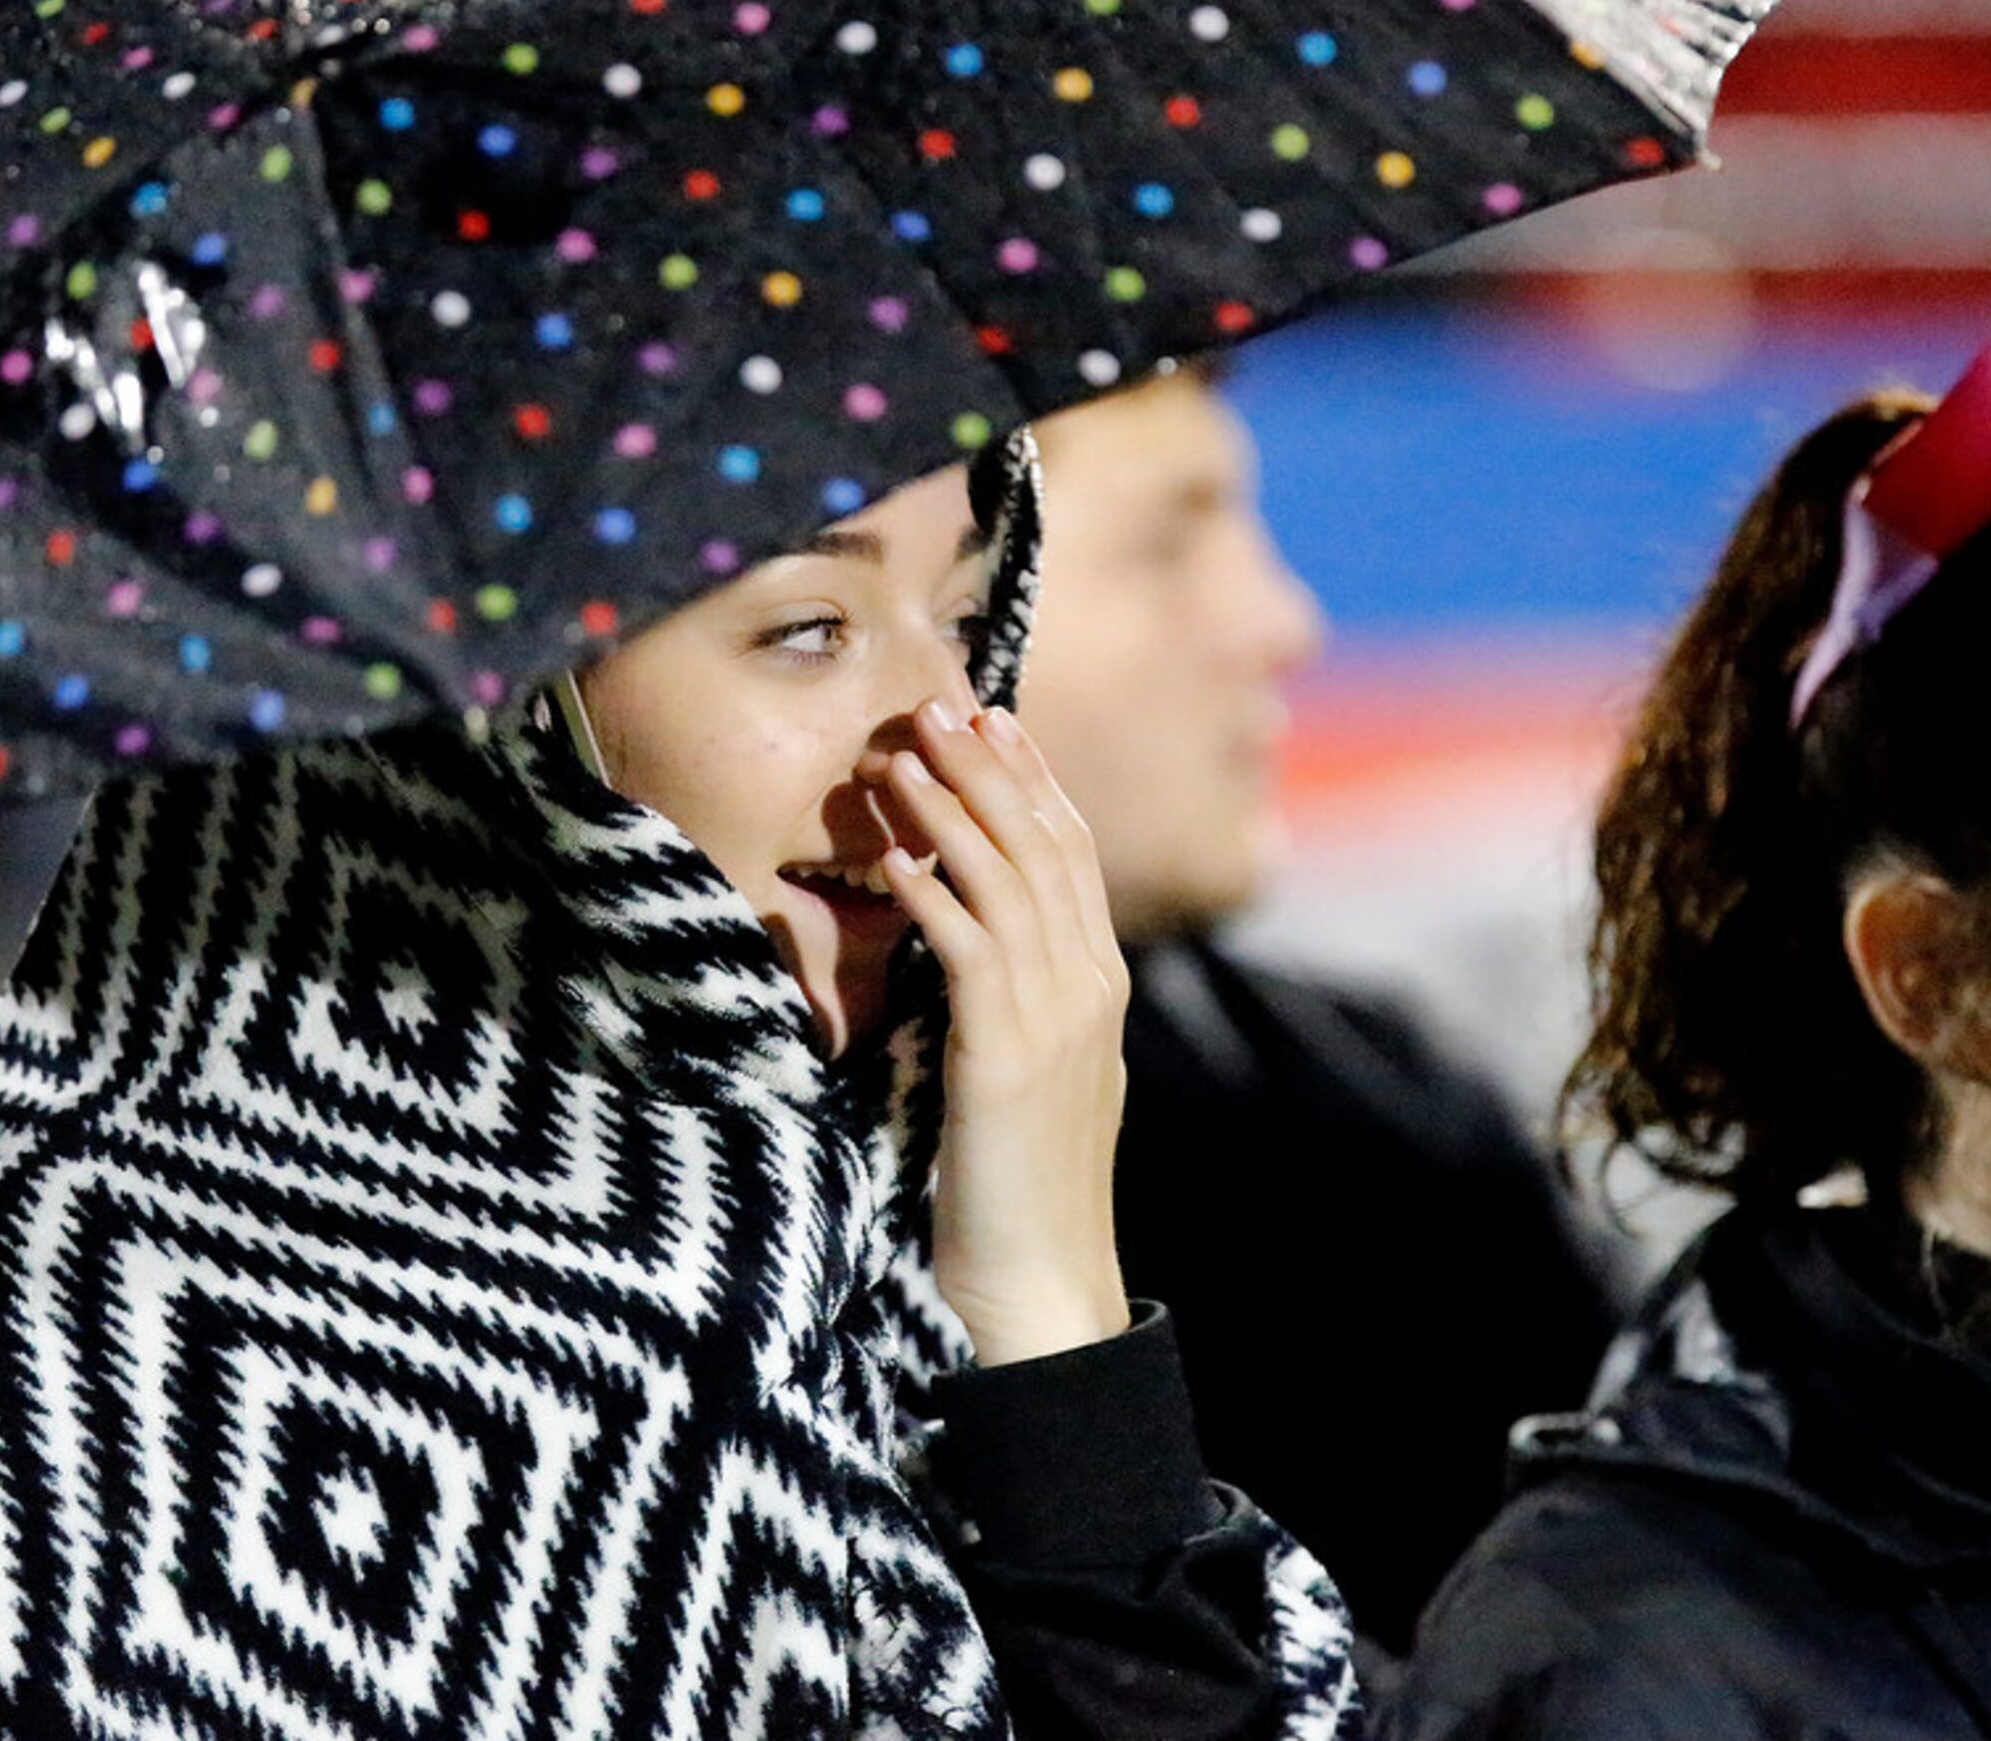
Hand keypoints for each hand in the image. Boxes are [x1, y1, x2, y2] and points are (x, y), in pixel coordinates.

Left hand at [871, 699, 1131, 1365]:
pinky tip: (893, 856)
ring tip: (898, 756)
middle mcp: (1089, 989)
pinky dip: (934, 894)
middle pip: (1044, 847)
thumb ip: (1007, 1001)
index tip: (989, 720)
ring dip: (950, 811)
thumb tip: (958, 938)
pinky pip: (971, 950)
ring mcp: (1057, 1021)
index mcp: (1097, 987)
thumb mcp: (1020, 1073)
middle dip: (990, 769)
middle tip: (937, 704)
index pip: (1070, 853)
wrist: (1038, 1287)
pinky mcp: (1008, 1058)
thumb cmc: (1010, 1188)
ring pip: (1008, 882)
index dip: (1030, 780)